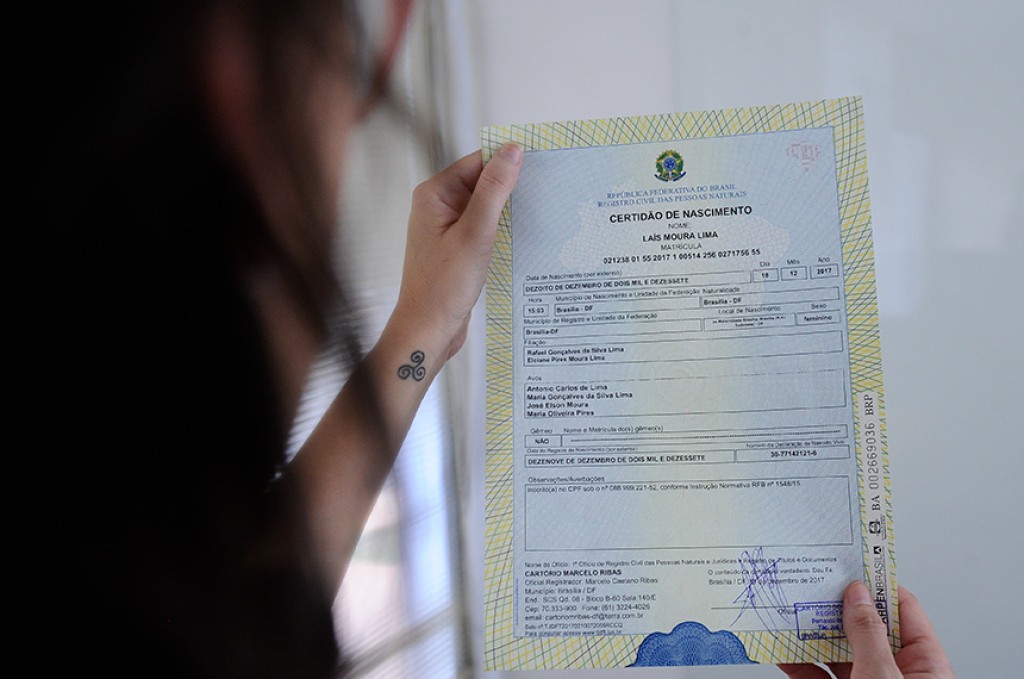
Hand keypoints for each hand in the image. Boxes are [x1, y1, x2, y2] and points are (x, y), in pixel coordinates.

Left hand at [392, 143, 521, 359]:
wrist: (427, 329)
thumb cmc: (442, 287)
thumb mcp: (475, 233)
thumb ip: (494, 190)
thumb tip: (511, 152)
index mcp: (435, 194)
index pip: (478, 161)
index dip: (508, 161)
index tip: (540, 162)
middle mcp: (438, 206)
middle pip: (483, 182)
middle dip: (511, 188)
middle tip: (545, 191)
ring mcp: (447, 227)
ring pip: (486, 207)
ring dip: (509, 211)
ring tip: (538, 214)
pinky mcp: (457, 247)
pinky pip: (484, 228)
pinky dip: (502, 230)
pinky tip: (522, 237)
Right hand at [779, 582, 954, 678]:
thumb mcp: (884, 678)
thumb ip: (868, 635)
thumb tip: (857, 595)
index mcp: (924, 665)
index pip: (902, 610)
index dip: (876, 583)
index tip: (849, 561)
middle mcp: (895, 674)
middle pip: (863, 627)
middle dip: (833, 605)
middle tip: (810, 580)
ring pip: (834, 651)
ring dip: (808, 632)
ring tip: (787, 609)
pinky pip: (815, 675)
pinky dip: (796, 661)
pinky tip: (779, 647)